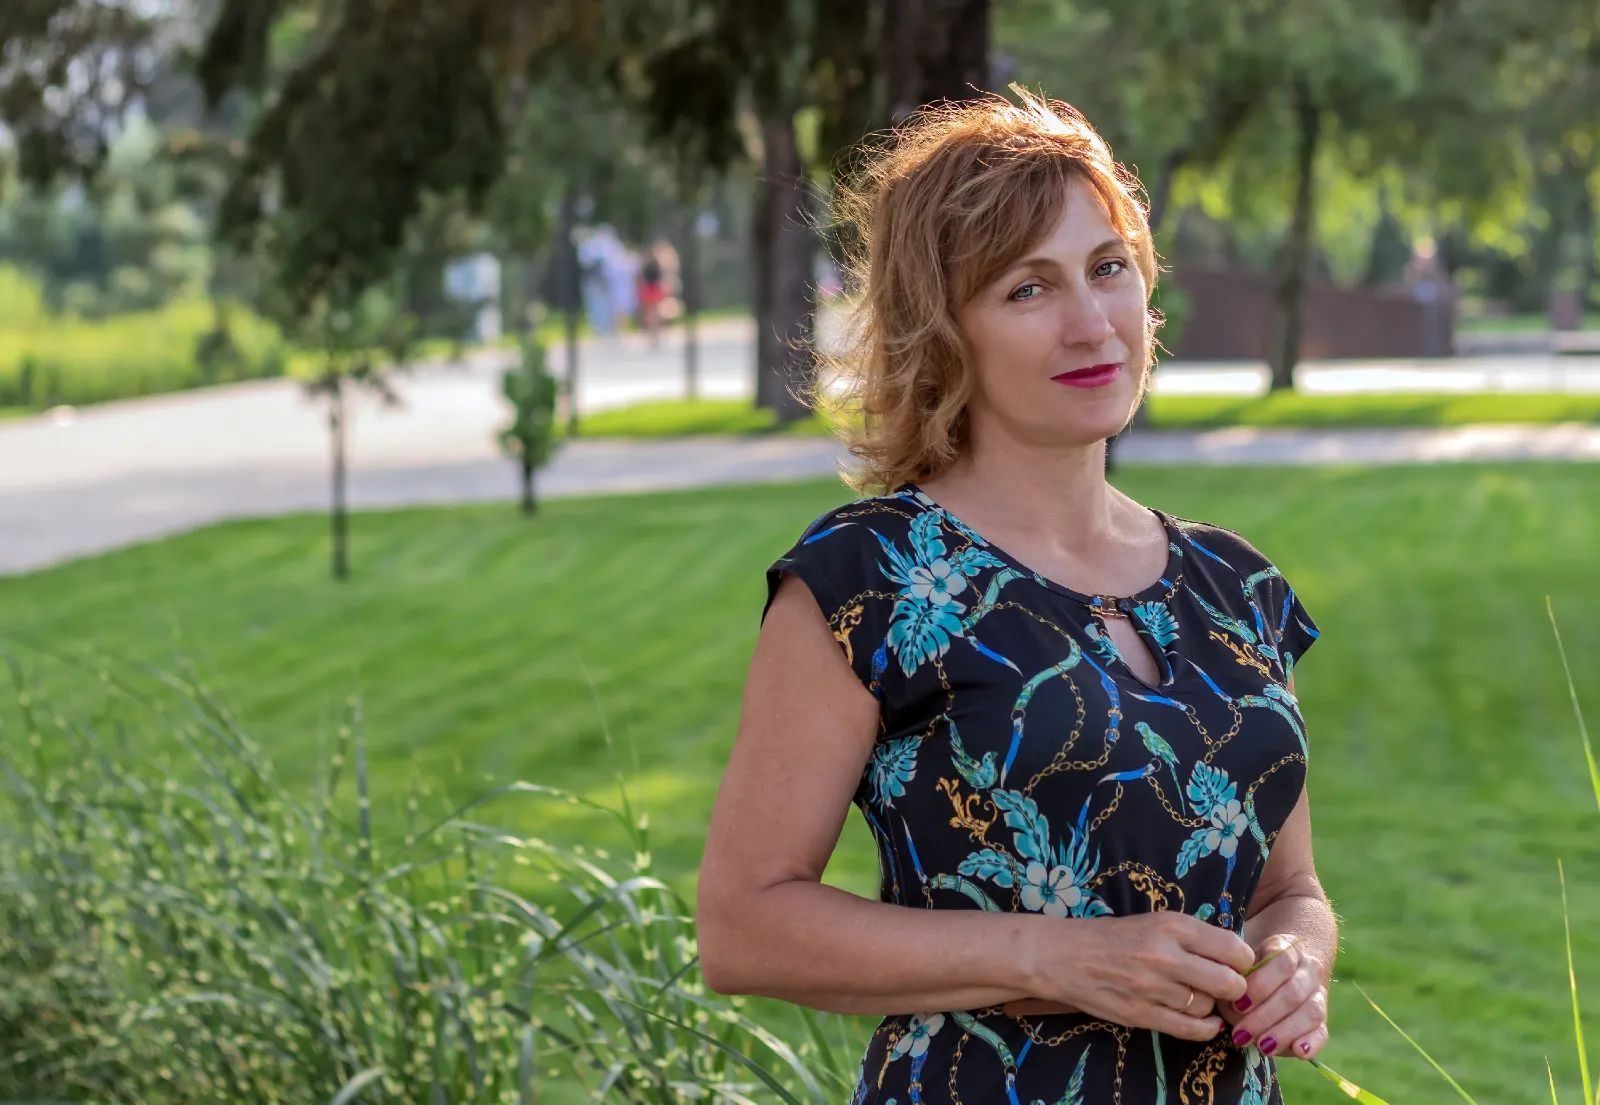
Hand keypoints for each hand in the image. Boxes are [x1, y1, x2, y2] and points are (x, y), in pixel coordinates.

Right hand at [1011, 911, 1255, 1040]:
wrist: (1064, 955)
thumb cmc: (1114, 936)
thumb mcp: (1155, 921)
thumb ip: (1193, 936)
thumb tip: (1236, 956)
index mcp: (1173, 926)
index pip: (1233, 948)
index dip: (1243, 960)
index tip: (1237, 964)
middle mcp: (1166, 956)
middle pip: (1229, 982)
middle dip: (1234, 987)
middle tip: (1226, 985)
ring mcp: (1154, 988)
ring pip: (1208, 1006)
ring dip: (1210, 1004)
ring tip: (1198, 995)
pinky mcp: (1142, 1015)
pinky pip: (1191, 1029)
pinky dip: (1205, 1028)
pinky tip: (1204, 1020)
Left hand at [1219, 934, 1328, 1059]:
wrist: (1282, 970)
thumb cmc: (1251, 969)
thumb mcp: (1243, 966)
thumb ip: (1237, 982)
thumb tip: (1233, 1008)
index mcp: (1288, 948)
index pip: (1281, 962)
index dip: (1260, 985)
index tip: (1237, 1005)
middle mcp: (1309, 969)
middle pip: (1293, 992)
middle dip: (1264, 1016)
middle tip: (1241, 1034)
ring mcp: (1319, 994)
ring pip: (1310, 1012)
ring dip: (1284, 1032)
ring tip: (1263, 1047)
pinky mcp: (1323, 1020)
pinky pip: (1323, 1031)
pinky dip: (1312, 1043)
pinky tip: (1299, 1052)